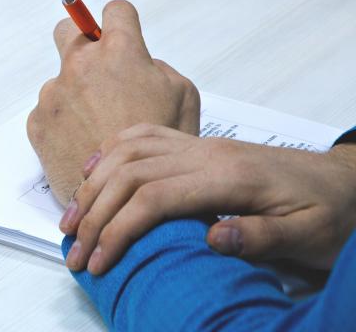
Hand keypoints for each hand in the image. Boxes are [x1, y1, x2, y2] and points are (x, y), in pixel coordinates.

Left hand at [26, 0, 199, 204]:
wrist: (128, 200)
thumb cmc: (161, 151)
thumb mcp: (183, 97)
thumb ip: (157, 68)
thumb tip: (139, 61)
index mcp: (120, 53)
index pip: (115, 12)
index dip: (121, 21)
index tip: (120, 31)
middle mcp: (81, 66)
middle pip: (68, 31)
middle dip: (81, 42)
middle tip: (97, 68)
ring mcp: (54, 94)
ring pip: (60, 80)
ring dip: (75, 96)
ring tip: (98, 130)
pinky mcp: (37, 122)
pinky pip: (48, 113)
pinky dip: (62, 125)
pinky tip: (83, 146)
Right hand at [61, 126, 355, 274]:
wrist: (345, 182)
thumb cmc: (329, 213)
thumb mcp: (309, 235)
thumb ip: (262, 238)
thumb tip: (211, 239)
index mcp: (229, 177)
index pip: (154, 196)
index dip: (118, 229)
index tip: (97, 262)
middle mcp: (206, 153)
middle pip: (130, 173)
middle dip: (93, 213)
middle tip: (72, 250)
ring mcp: (199, 145)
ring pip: (129, 151)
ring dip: (94, 184)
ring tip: (70, 219)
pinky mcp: (197, 145)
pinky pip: (143, 137)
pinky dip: (110, 152)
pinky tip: (94, 173)